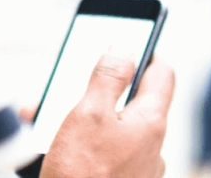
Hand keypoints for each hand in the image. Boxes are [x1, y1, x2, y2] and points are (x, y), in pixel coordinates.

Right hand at [39, 54, 173, 177]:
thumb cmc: (81, 175)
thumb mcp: (89, 114)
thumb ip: (108, 77)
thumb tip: (125, 48)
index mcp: (150, 123)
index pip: (161, 74)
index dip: (146, 53)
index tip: (126, 44)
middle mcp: (152, 146)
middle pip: (134, 102)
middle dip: (102, 89)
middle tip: (73, 83)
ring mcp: (140, 167)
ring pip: (117, 128)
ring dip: (88, 117)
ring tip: (49, 117)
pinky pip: (110, 151)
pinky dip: (88, 142)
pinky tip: (60, 144)